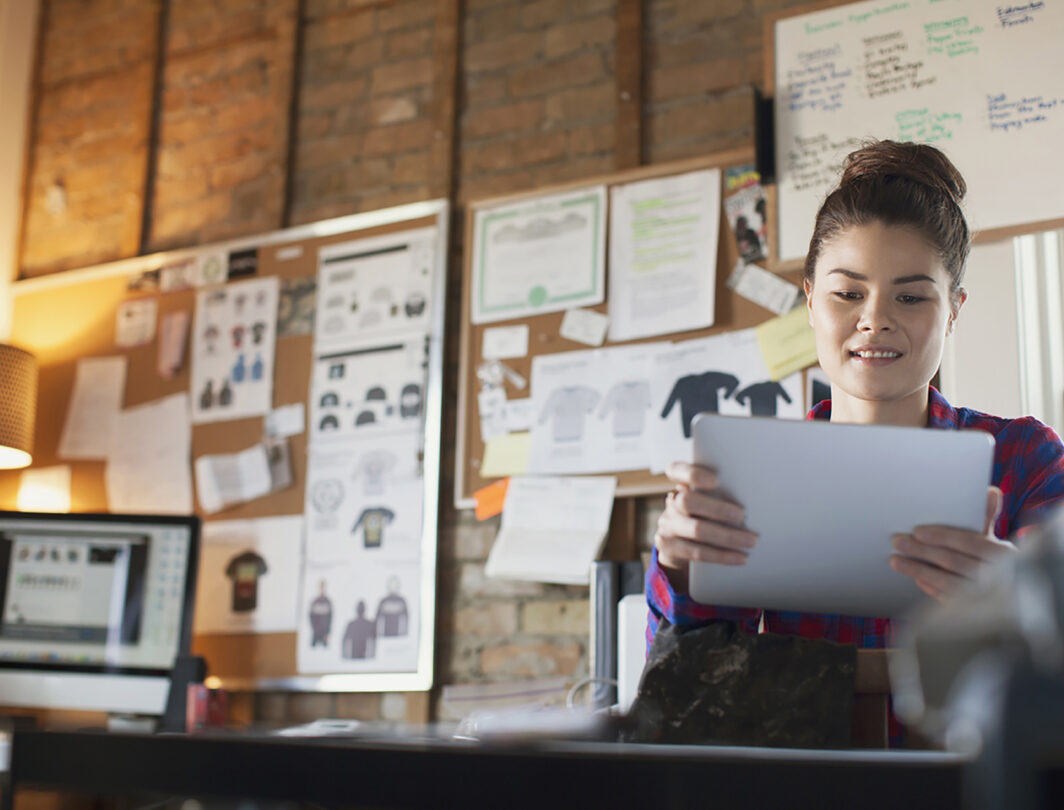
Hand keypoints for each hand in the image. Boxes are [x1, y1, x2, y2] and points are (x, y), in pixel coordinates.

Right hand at [654, 461, 757, 592]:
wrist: (683, 547)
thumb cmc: (707, 516)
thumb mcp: (709, 502)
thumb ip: (721, 495)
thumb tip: (755, 498)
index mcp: (680, 485)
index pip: (675, 471)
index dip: (692, 474)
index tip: (715, 480)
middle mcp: (671, 504)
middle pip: (687, 501)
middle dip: (717, 509)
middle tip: (742, 515)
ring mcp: (667, 527)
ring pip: (696, 530)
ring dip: (727, 536)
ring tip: (751, 541)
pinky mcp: (670, 549)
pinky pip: (697, 553)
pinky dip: (722, 555)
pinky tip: (740, 558)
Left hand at [889, 486, 1012, 600]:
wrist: (1011, 596)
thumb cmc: (994, 560)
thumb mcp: (993, 540)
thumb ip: (985, 517)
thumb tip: (990, 491)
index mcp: (1004, 554)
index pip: (972, 543)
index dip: (944, 536)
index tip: (918, 531)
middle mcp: (998, 577)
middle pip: (955, 562)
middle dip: (924, 552)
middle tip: (898, 542)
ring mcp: (985, 597)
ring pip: (949, 583)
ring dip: (919, 570)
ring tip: (896, 560)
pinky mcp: (973, 612)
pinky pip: (949, 601)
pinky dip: (932, 589)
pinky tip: (917, 579)